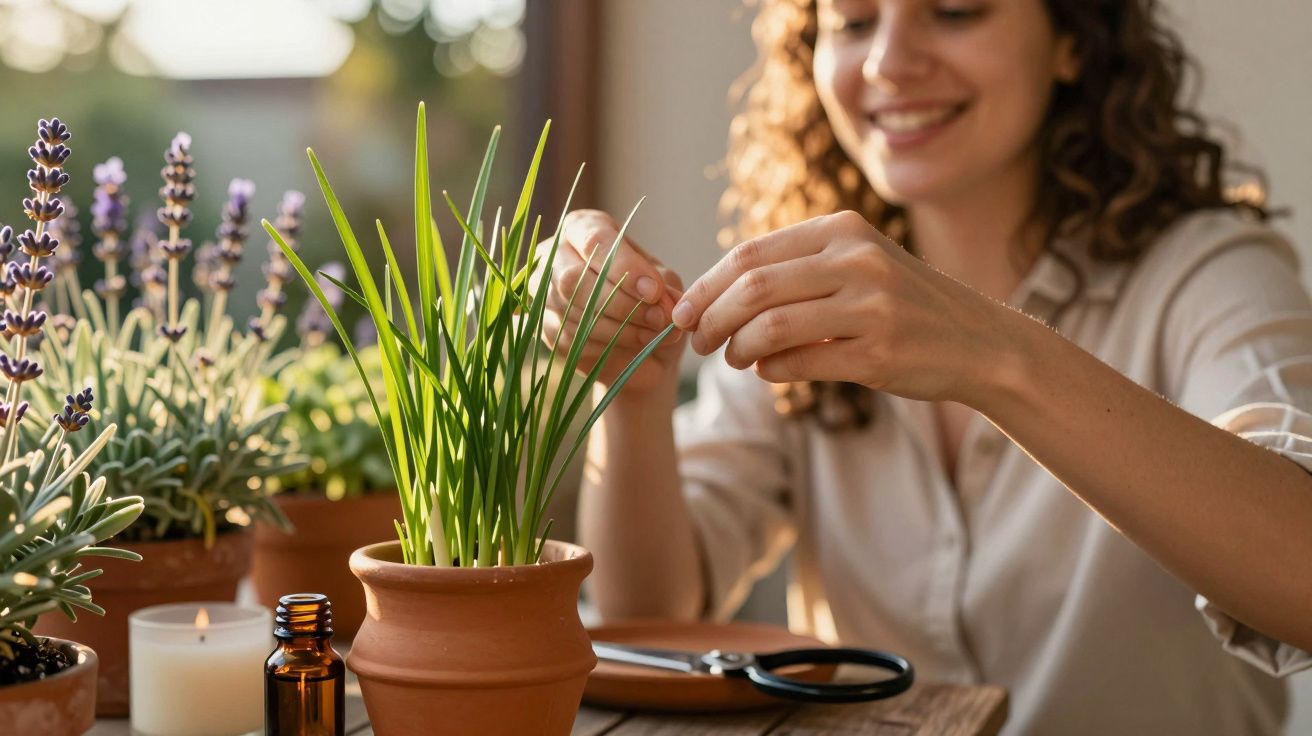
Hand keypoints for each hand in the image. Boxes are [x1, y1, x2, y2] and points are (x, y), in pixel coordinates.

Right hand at [539, 209, 685, 394]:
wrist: (640, 335)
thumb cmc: (648, 293)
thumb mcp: (663, 281)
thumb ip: (663, 286)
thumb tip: (662, 303)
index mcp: (582, 228)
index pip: (595, 241)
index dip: (625, 268)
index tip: (654, 292)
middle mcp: (554, 255)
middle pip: (574, 278)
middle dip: (621, 302)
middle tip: (657, 319)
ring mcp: (544, 293)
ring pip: (572, 312)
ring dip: (619, 328)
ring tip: (653, 335)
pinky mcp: (547, 328)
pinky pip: (572, 340)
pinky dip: (608, 347)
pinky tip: (634, 346)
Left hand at [670, 211, 1027, 404]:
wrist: (981, 343)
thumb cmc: (905, 305)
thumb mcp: (859, 265)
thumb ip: (797, 270)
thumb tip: (716, 296)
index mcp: (843, 230)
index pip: (750, 254)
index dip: (706, 286)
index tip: (684, 311)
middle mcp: (857, 260)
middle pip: (752, 287)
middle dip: (710, 318)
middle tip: (695, 341)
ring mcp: (872, 306)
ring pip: (770, 326)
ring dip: (736, 348)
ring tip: (730, 359)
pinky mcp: (880, 352)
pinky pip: (800, 363)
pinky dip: (771, 370)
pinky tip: (767, 372)